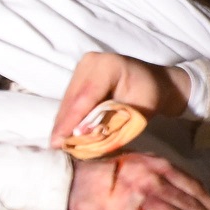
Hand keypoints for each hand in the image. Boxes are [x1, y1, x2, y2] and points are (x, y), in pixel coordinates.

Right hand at [56, 51, 186, 148]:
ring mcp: (84, 65)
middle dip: (63, 124)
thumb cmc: (150, 98)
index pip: (84, 98)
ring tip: (57, 143)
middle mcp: (91, 62)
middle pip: (72, 98)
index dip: (71, 121)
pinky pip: (71, 97)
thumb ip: (110, 123)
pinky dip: (68, 115)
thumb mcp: (135, 113)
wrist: (155, 82)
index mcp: (108, 66)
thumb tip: (80, 136)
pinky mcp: (80, 73)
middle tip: (54, 147)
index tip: (59, 142)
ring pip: (68, 99)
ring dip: (62, 121)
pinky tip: (63, 131)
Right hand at [68, 150, 209, 209]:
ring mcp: (142, 198)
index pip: (189, 183)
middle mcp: (152, 180)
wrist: (74, 181)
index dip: (205, 198)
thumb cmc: (103, 169)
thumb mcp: (135, 159)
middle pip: (187, 201)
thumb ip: (158, 169)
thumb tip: (180, 185)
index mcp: (155, 163)